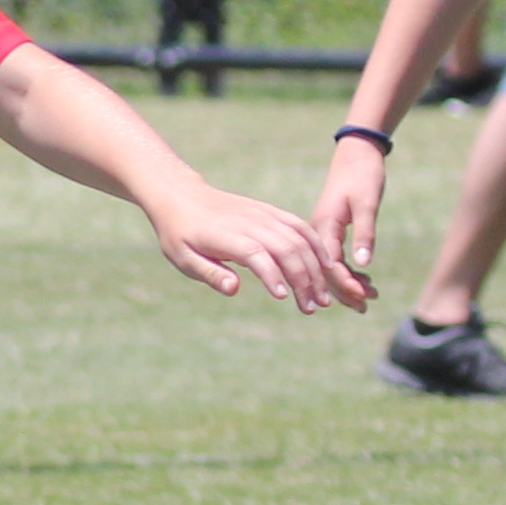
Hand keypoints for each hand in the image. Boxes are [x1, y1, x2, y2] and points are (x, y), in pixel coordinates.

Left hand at [152, 172, 349, 309]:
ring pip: (298, 238)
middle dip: (304, 279)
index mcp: (226, 236)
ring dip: (315, 268)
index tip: (283, 298)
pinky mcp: (270, 211)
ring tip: (322, 296)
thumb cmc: (180, 233)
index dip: (273, 275)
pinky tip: (326, 267)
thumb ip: (210, 274)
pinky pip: (300, 226)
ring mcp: (263, 214)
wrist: (181, 196)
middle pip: (286, 248)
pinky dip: (315, 245)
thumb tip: (235, 289)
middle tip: (312, 308)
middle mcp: (250, 222)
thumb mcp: (183, 258)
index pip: (257, 254)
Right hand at [312, 138, 392, 295]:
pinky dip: (350, 270)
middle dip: (346, 291)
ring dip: (350, 283)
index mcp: (324, 226)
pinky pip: (335, 257)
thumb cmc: (363, 176)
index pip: (331, 266)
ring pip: (332, 267)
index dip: (346, 284)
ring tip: (370, 298)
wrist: (357, 154)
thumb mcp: (367, 204)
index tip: (362, 299)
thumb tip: (363, 264)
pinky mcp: (331, 230)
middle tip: (365, 307)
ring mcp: (324, 231)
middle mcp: (320, 232)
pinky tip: (364, 279)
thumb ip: (364, 234)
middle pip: (328, 271)